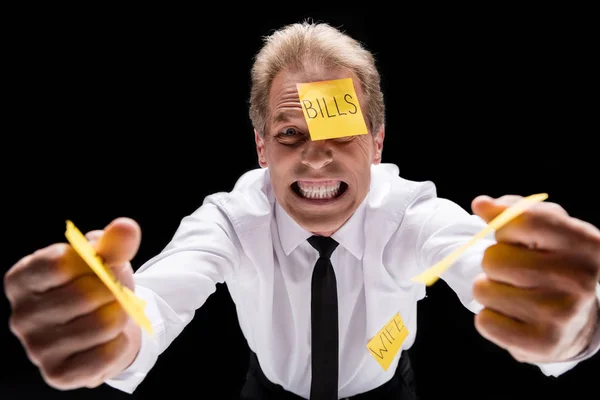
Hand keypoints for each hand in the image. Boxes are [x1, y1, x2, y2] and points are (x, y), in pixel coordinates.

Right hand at [4, 218, 142, 389]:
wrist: (107, 326)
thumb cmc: (99, 284)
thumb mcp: (105, 258)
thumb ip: (114, 242)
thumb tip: (126, 228)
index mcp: (23, 279)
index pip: (60, 262)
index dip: (96, 261)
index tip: (106, 265)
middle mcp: (21, 315)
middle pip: (84, 294)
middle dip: (115, 290)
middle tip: (119, 292)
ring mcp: (36, 348)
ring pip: (100, 325)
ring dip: (122, 316)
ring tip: (117, 313)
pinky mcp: (57, 374)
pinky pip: (103, 356)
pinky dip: (120, 343)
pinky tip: (113, 338)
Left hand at [471, 195, 599, 363]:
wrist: (576, 320)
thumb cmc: (553, 264)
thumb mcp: (546, 230)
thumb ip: (514, 210)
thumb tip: (481, 204)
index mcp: (584, 243)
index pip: (520, 221)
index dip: (502, 228)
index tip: (508, 236)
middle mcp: (579, 278)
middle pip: (493, 258)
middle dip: (493, 262)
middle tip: (513, 272)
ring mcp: (562, 314)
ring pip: (483, 289)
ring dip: (489, 290)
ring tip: (513, 294)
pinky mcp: (542, 343)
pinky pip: (484, 321)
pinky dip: (490, 318)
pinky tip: (512, 316)